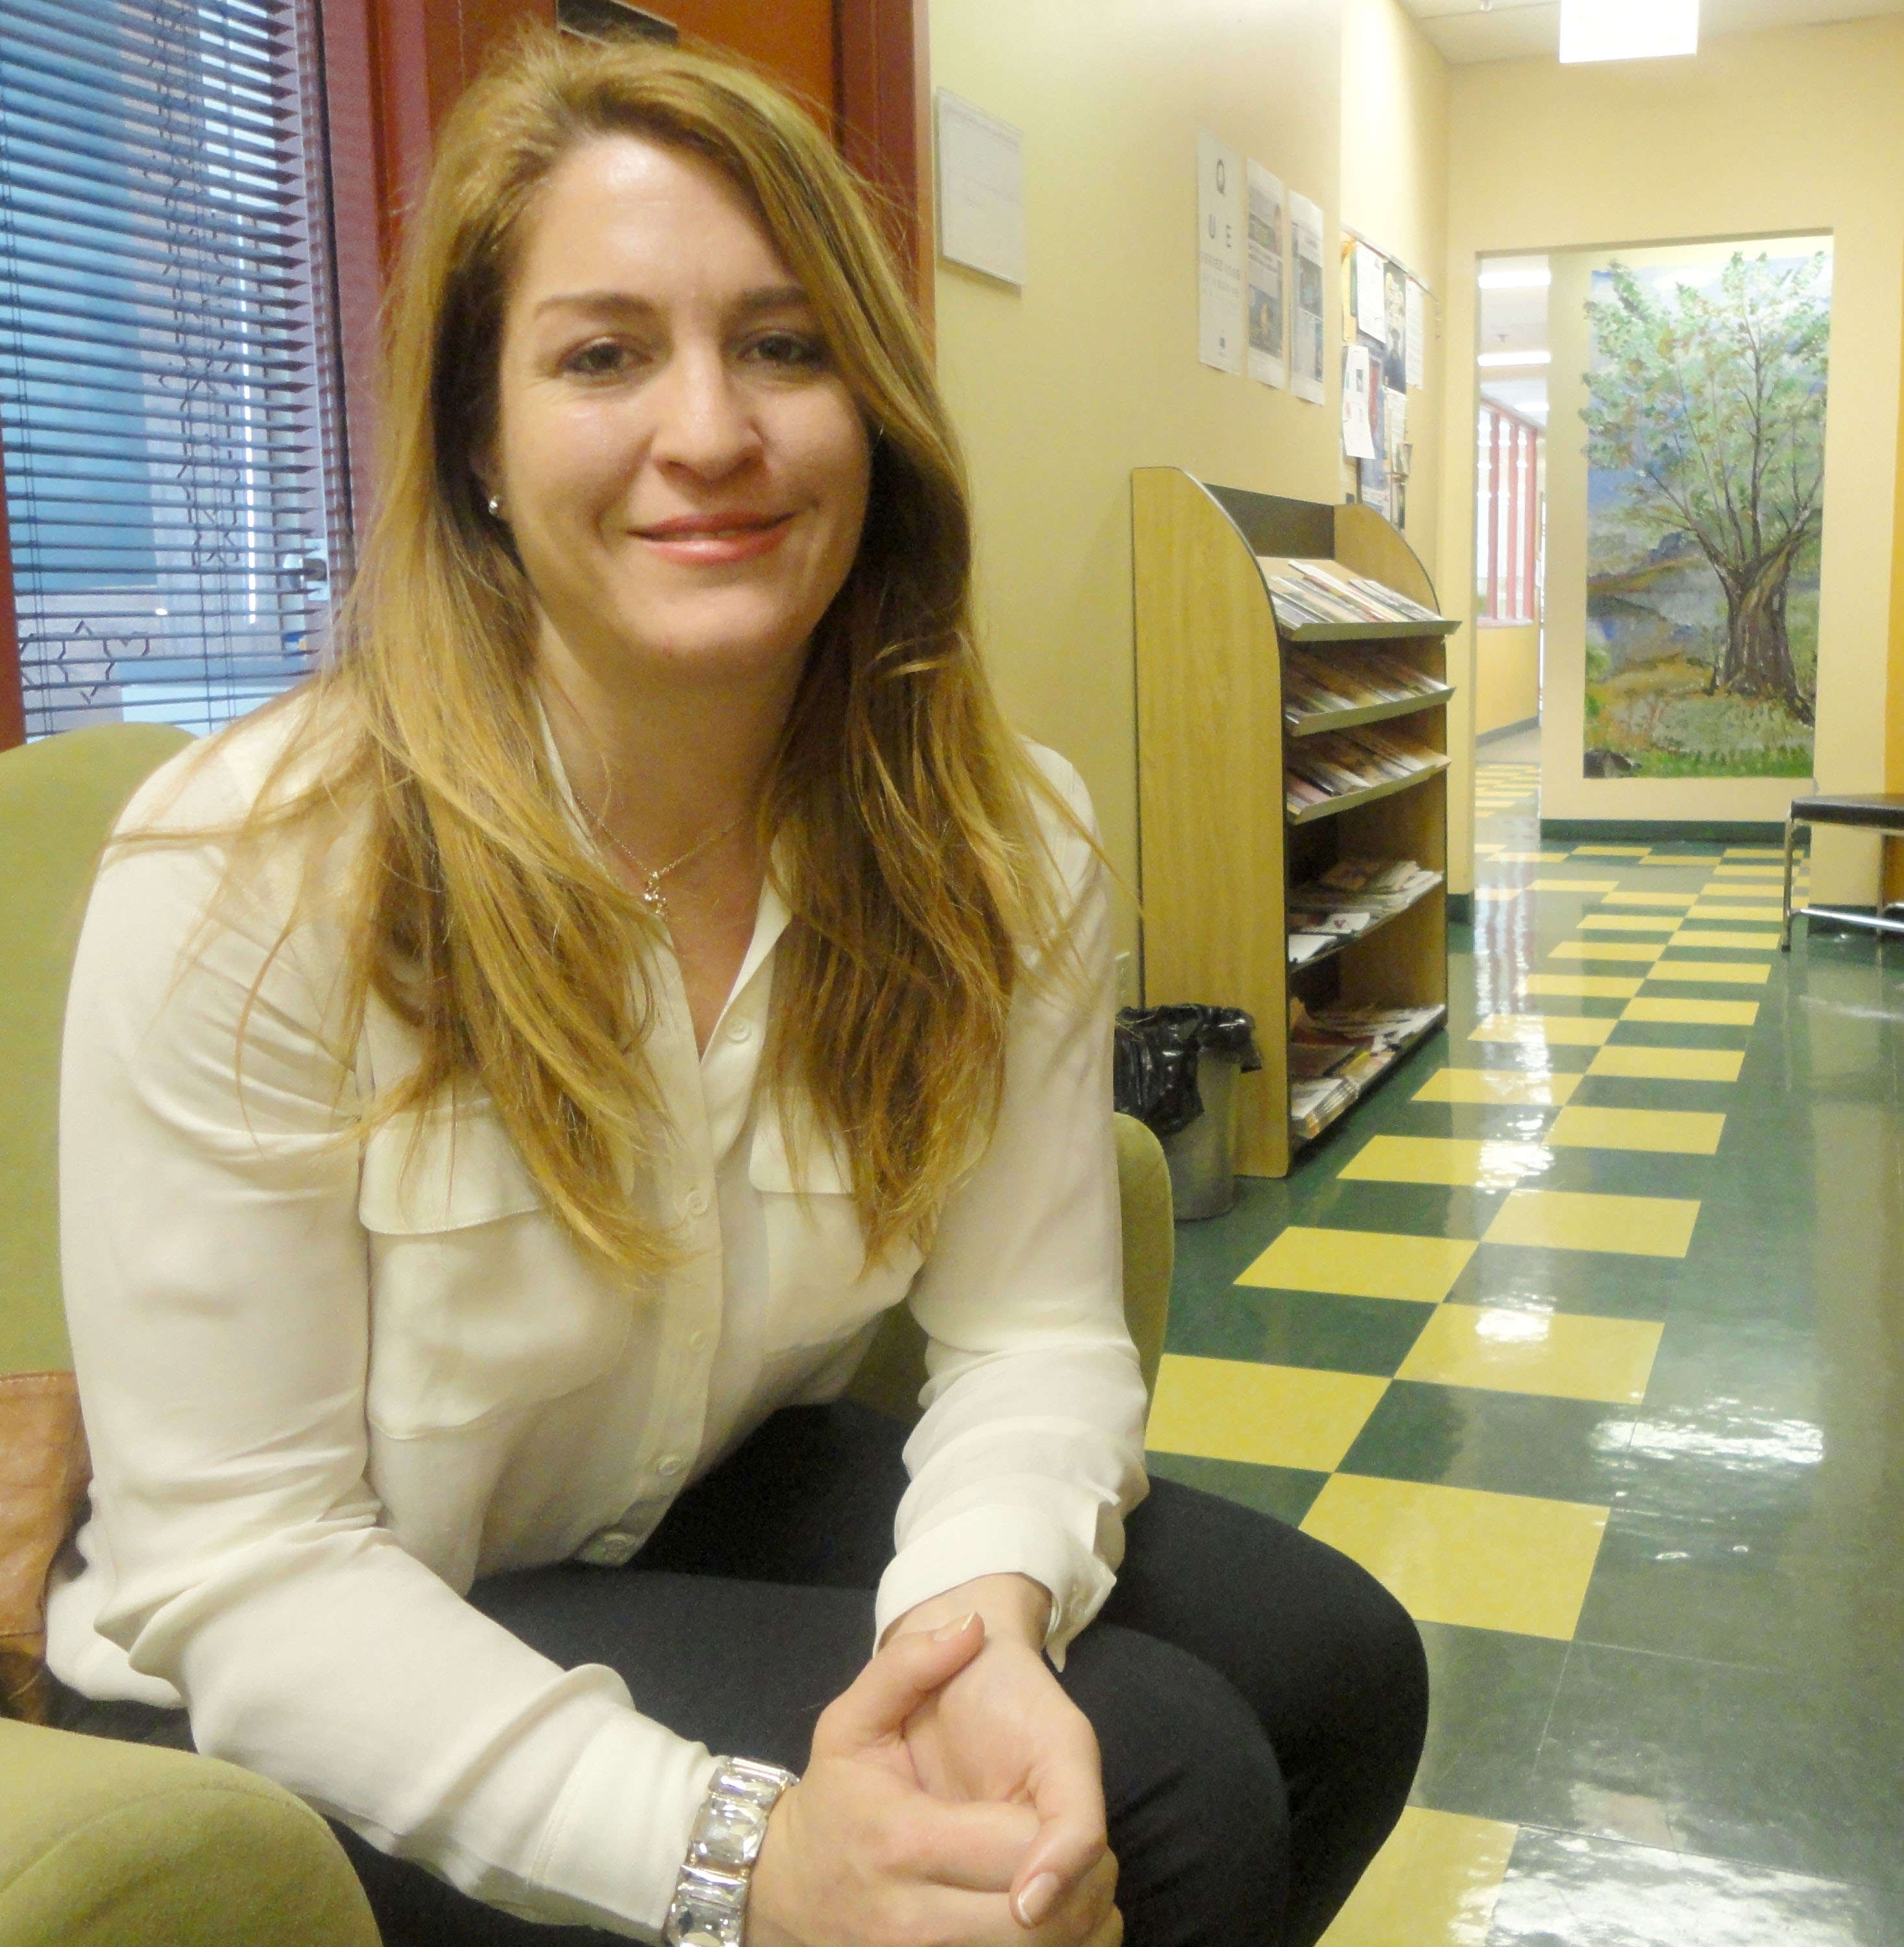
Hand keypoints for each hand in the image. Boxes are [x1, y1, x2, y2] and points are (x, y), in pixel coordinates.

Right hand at [748, 1615, 1118, 1946]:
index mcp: (906, 1843)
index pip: (1019, 1853)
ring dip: (1074, 1935)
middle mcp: (915, 1920)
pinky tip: (1053, 1929)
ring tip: (1082, 1897)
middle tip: (1096, 1866)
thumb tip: (971, 1624)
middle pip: (1037, 1928)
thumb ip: (907, 1665)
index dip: (1063, 1842)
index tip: (1064, 1818)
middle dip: (1082, 1895)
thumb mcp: (851, 1722)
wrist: (781, 1890)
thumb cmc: (835, 1803)